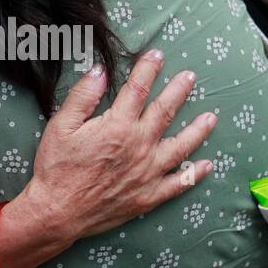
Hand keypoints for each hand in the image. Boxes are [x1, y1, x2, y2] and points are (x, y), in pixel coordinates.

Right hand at [17, 50, 215, 250]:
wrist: (57, 212)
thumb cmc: (56, 168)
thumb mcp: (61, 125)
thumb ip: (83, 96)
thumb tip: (100, 70)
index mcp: (118, 126)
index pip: (138, 89)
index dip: (148, 68)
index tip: (157, 54)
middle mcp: (139, 146)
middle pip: (165, 112)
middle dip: (179, 91)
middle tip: (190, 77)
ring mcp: (147, 173)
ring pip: (181, 147)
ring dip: (197, 130)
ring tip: (211, 118)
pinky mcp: (148, 196)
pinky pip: (178, 184)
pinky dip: (193, 175)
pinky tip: (206, 166)